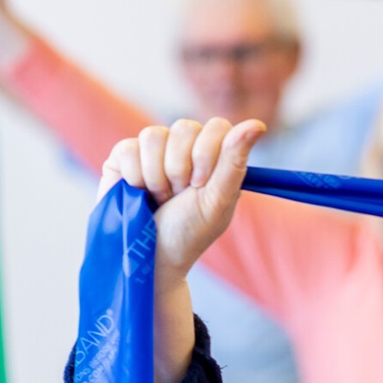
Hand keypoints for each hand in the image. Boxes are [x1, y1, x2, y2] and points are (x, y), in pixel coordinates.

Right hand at [100, 119, 266, 382]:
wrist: (151, 257)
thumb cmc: (189, 232)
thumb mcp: (217, 200)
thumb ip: (234, 161)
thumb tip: (258, 124)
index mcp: (212, 154)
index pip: (217, 127)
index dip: (208, 155)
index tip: (201, 184)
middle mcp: (183, 147)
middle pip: (184, 127)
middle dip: (182, 169)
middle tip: (179, 195)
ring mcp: (152, 150)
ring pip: (154, 135)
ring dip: (158, 176)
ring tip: (160, 197)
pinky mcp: (123, 156)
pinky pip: (129, 148)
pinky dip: (136, 177)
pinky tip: (139, 193)